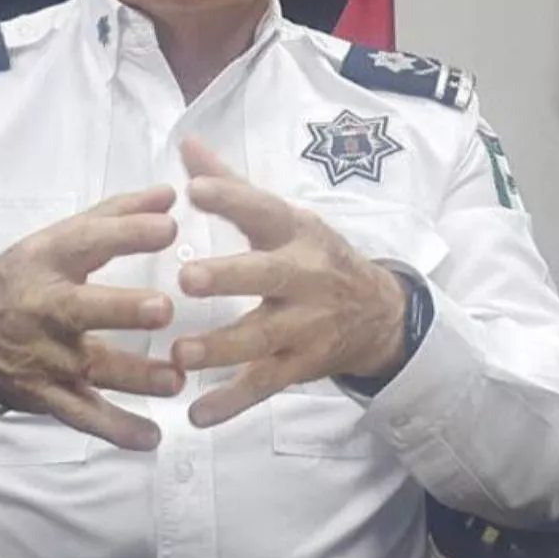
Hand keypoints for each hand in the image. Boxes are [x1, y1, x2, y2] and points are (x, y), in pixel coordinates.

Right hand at [0, 186, 185, 450]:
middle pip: (83, 308)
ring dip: (134, 377)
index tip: (169, 226)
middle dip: (123, 310)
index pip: (87, 242)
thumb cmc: (22, 281)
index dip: (127, 234)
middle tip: (164, 309)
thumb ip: (115, 217)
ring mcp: (46, 357)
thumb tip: (169, 194)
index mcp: (48, 261)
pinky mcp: (47, 395)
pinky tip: (151, 438)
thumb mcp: (55, 241)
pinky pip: (83, 416)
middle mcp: (46, 308)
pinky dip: (116, 430)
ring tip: (174, 381)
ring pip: (91, 369)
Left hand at [171, 139, 407, 428]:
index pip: (263, 210)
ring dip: (221, 348)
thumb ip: (231, 184)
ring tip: (179, 353)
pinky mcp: (300, 366)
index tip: (193, 189)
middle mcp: (304, 278)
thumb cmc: (312, 256)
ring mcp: (305, 326)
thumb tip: (186, 142)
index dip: (231, 199)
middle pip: (267, 277)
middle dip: (230, 278)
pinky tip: (197, 415)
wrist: (379, 314)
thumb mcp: (282, 217)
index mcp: (295, 233)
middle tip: (187, 280)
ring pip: (262, 339)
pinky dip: (232, 403)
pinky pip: (264, 386)